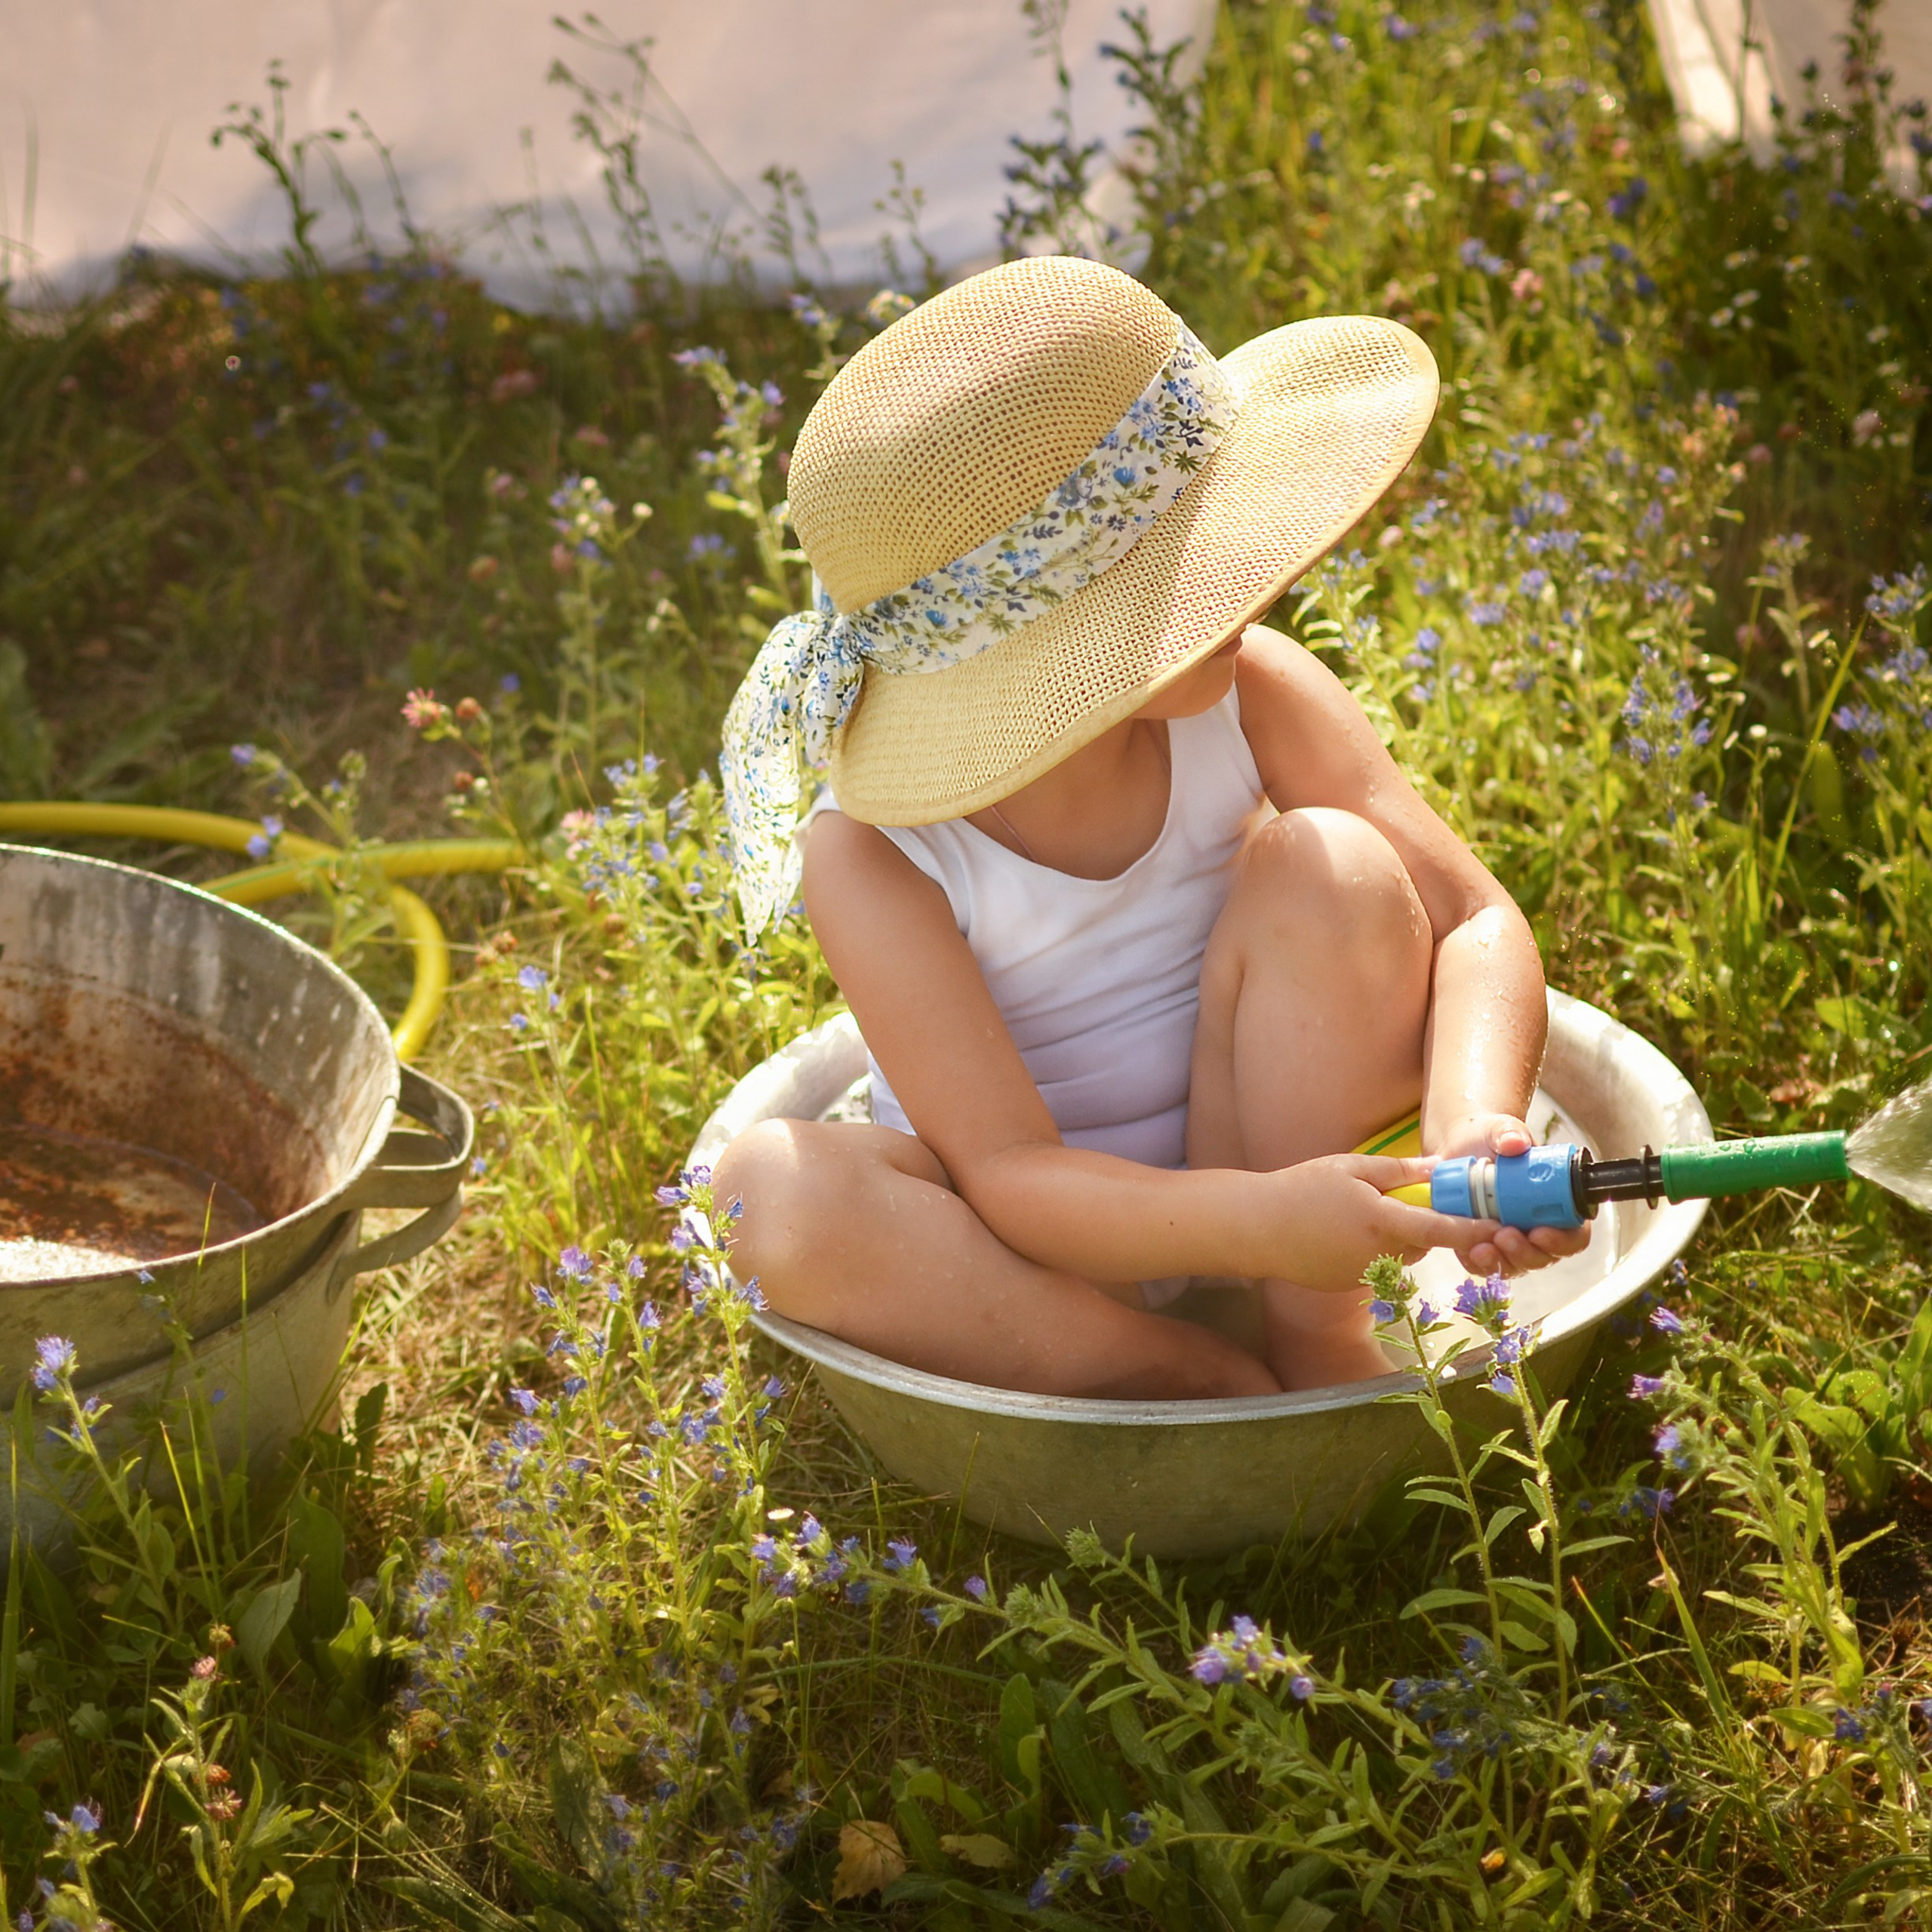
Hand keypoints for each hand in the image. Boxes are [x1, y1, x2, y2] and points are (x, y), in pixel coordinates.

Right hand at [1254, 1153, 1500, 1294]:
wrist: (1255, 1227)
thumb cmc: (1301, 1189)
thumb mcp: (1351, 1167)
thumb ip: (1399, 1171)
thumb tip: (1438, 1170)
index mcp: (1383, 1223)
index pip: (1443, 1230)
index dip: (1475, 1230)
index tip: (1501, 1226)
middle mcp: (1380, 1255)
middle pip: (1422, 1243)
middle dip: (1420, 1223)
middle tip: (1394, 1196)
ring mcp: (1365, 1275)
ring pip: (1399, 1254)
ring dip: (1394, 1236)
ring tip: (1355, 1212)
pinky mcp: (1349, 1285)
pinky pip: (1376, 1265)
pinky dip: (1369, 1249)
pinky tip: (1338, 1231)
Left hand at [1432, 1111, 1592, 1278]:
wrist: (1460, 1148)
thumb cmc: (1491, 1139)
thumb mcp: (1500, 1129)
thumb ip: (1510, 1132)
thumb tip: (1514, 1142)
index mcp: (1558, 1204)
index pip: (1575, 1235)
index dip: (1563, 1241)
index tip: (1540, 1231)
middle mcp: (1539, 1228)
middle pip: (1545, 1257)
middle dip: (1526, 1253)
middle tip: (1504, 1236)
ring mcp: (1513, 1242)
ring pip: (1515, 1266)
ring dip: (1501, 1261)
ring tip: (1481, 1247)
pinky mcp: (1485, 1246)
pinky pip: (1485, 1266)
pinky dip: (1477, 1262)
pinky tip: (1468, 1251)